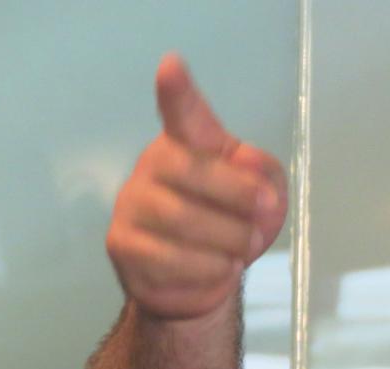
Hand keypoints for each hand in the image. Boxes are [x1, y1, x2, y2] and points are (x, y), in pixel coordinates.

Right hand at [106, 53, 287, 319]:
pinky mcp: (123, 245)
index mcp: (187, 145)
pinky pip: (169, 258)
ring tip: (245, 248)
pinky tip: (221, 267)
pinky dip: (208, 268)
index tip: (172, 66)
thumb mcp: (266, 198)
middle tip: (266, 214)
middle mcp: (152, 166)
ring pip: (181, 219)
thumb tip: (246, 164)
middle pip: (189, 170)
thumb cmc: (232, 225)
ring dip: (228, 239)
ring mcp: (131, 205)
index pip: (181, 113)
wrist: (202, 281)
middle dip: (237, 196)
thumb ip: (264, 174)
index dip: (177, 92)